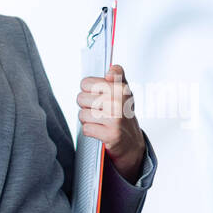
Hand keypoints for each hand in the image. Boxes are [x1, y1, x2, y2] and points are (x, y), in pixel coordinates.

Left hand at [78, 63, 145, 182]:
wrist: (132, 142)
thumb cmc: (123, 114)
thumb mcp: (124, 91)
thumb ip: (117, 75)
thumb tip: (111, 70)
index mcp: (121, 88)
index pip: (86, 83)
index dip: (87, 89)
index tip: (97, 93)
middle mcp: (120, 101)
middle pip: (81, 98)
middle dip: (86, 106)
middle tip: (98, 110)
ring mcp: (116, 118)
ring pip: (82, 114)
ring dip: (87, 119)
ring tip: (99, 120)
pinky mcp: (111, 134)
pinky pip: (86, 129)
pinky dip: (90, 131)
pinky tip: (100, 130)